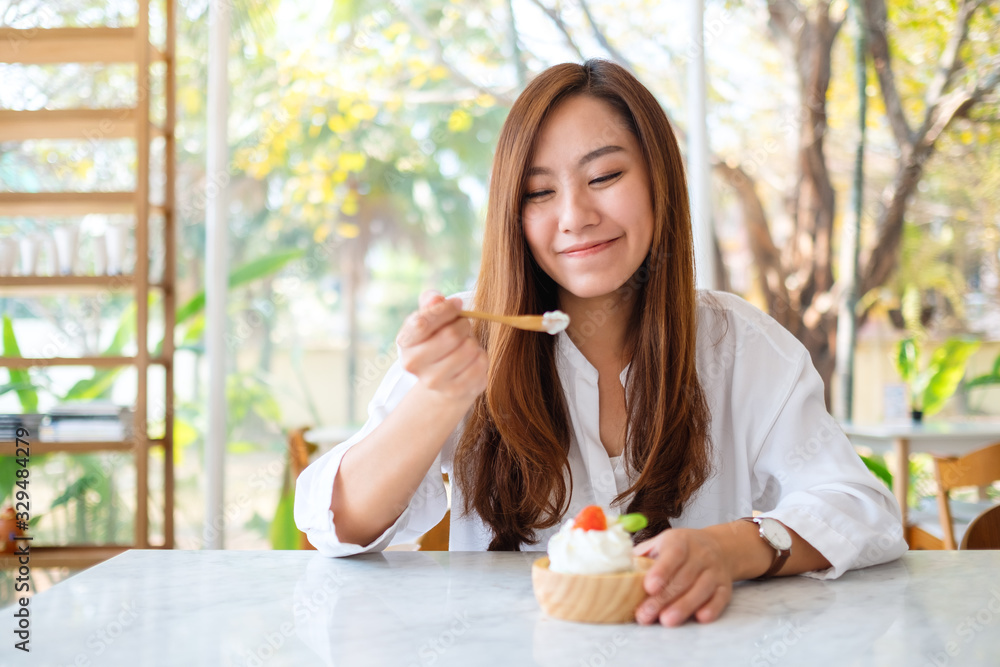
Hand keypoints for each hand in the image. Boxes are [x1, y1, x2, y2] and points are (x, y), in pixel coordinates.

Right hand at [397, 290, 487, 405]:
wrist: (442, 378)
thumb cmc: (437, 340)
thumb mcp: (429, 319)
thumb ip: (430, 303)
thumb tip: (436, 298)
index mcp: (404, 342)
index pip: (423, 322)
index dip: (446, 309)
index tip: (457, 304)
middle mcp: (413, 364)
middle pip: (451, 335)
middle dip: (464, 325)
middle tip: (464, 326)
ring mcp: (433, 381)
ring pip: (469, 349)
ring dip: (473, 341)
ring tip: (466, 344)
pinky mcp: (455, 391)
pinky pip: (480, 364)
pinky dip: (482, 357)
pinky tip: (472, 359)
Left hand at [632, 528, 733, 625]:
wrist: (718, 547)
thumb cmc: (680, 549)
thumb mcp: (661, 544)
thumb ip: (642, 556)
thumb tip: (617, 570)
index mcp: (680, 541)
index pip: (672, 554)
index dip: (661, 571)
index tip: (648, 586)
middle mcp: (701, 554)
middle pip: (683, 578)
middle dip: (663, 598)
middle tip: (646, 615)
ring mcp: (715, 571)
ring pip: (701, 589)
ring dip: (684, 606)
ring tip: (666, 621)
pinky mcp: (725, 586)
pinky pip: (720, 598)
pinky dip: (711, 608)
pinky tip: (700, 618)